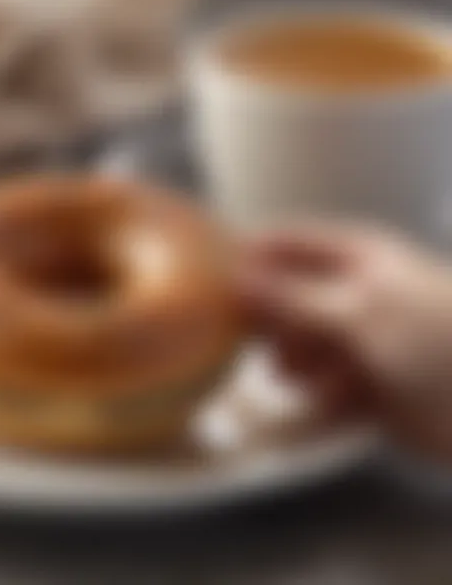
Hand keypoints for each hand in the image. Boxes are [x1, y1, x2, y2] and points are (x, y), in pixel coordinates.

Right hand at [239, 223, 451, 460]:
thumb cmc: (432, 339)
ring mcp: (359, 340)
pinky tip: (339, 399)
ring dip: (297, 360)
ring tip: (301, 374)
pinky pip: (324, 384)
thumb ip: (293, 296)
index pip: (289, 242)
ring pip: (302, 344)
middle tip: (248, 336)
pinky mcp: (365, 384)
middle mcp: (353, 294)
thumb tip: (236, 277)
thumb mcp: (358, 309)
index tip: (211, 274)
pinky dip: (325, 393)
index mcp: (357, 257)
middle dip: (271, 317)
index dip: (252, 252)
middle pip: (289, 297)